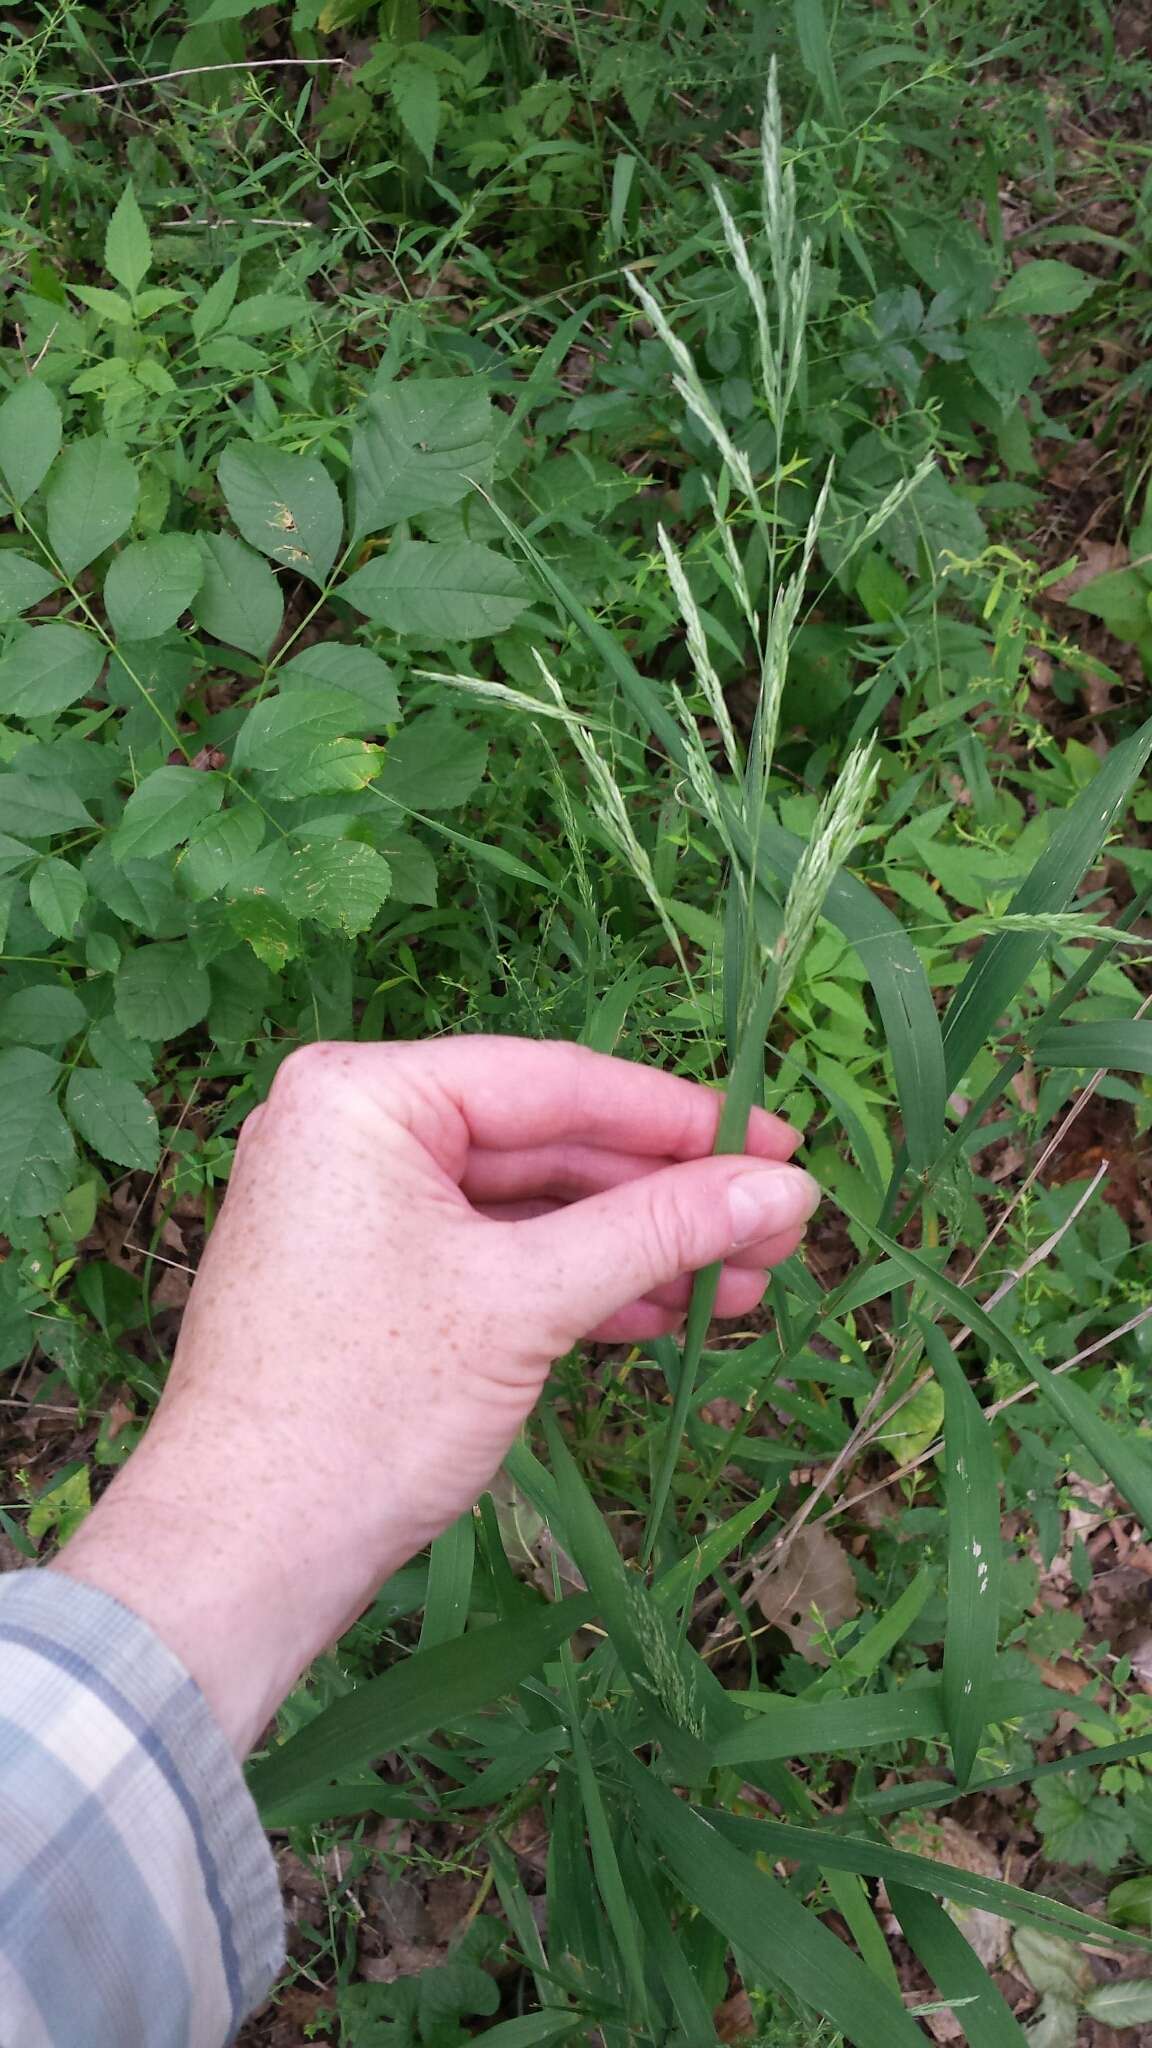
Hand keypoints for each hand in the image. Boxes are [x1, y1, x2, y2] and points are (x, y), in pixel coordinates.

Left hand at [56, 1037, 818, 1753]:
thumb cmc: (366, 1409)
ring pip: (528, 1207)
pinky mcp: (370, 1276)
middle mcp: (351, 1128)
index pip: (555, 1081)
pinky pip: (493, 1255)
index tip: (780, 1144)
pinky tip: (664, 1317)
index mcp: (363, 1093)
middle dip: (665, 1195)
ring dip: (634, 1247)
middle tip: (779, 1227)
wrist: (242, 1557)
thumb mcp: (528, 1301)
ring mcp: (356, 1206)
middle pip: (546, 1142)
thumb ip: (659, 1231)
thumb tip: (790, 1187)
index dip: (679, 1118)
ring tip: (743, 1284)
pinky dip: (575, 1285)